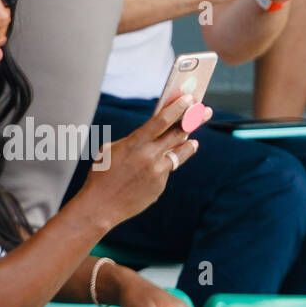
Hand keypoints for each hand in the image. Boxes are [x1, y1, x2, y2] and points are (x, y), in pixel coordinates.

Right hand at [75, 93, 204, 228]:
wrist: (100, 206)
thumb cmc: (101, 174)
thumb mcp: (111, 150)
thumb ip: (134, 141)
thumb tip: (155, 138)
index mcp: (135, 143)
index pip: (162, 120)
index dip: (178, 108)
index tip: (190, 99)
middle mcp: (149, 156)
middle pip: (178, 133)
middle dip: (194, 120)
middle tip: (205, 112)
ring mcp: (157, 173)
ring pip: (179, 154)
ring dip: (188, 146)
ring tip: (193, 142)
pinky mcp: (159, 187)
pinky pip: (164, 172)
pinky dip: (161, 168)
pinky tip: (151, 172)